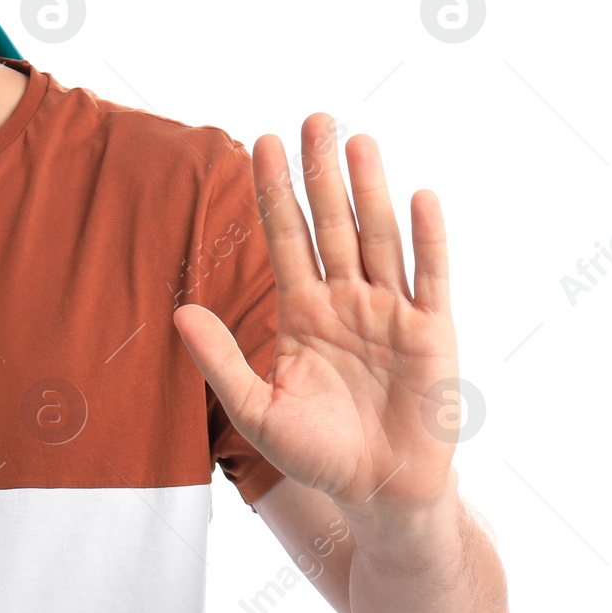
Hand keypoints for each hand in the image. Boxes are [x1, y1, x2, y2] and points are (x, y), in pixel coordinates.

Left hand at [172, 114, 460, 511]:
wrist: (377, 494)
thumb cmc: (317, 454)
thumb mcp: (257, 409)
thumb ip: (220, 361)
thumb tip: (179, 312)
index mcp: (302, 313)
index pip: (284, 238)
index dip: (274, 192)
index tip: (260, 143)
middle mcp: (346, 302)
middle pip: (330, 223)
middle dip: (319, 172)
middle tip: (312, 117)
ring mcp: (390, 313)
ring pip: (377, 238)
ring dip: (369, 189)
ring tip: (357, 140)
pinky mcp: (432, 334)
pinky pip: (429, 278)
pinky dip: (426, 239)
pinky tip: (418, 197)